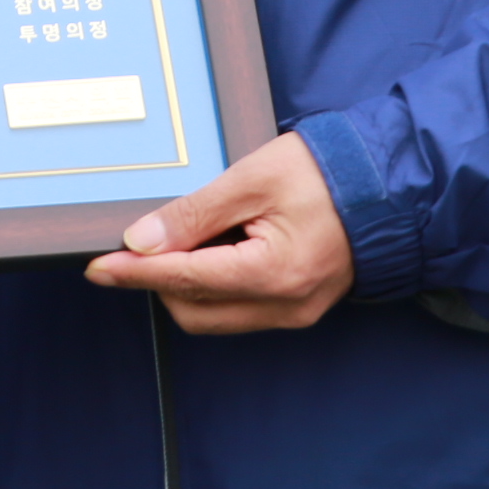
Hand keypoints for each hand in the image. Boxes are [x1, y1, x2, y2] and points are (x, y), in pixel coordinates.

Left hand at [86, 130, 353, 332]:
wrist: (389, 186)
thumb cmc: (328, 173)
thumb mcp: (254, 178)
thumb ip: (196, 213)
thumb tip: (141, 241)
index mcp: (275, 273)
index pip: (185, 281)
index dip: (136, 272)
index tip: (98, 266)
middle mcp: (285, 306)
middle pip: (194, 311)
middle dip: (161, 280)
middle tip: (149, 239)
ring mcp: (294, 314)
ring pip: (215, 315)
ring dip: (189, 283)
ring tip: (195, 234)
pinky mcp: (298, 309)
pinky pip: (240, 309)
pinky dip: (217, 284)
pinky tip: (220, 246)